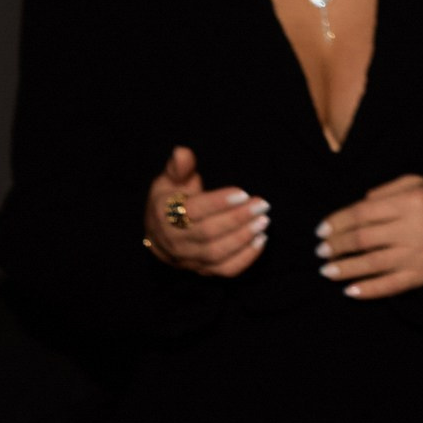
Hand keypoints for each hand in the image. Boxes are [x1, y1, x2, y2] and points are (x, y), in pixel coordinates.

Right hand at [143, 146, 267, 276]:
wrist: (159, 236)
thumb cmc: (169, 201)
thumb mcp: (168, 180)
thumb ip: (179, 167)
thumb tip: (182, 152)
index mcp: (166, 216)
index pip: (193, 211)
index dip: (218, 203)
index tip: (242, 193)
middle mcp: (176, 241)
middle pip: (208, 234)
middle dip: (238, 219)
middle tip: (262, 205)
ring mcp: (190, 259)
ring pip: (218, 254)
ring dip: (243, 238)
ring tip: (264, 221)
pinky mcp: (204, 270)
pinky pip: (226, 270)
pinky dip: (245, 258)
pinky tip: (261, 240)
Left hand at [318, 175, 422, 298]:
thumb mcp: (421, 183)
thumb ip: (388, 190)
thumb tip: (359, 203)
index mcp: (409, 202)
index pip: (362, 213)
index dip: (337, 222)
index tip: (321, 230)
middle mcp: (411, 228)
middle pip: (362, 239)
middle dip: (336, 246)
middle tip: (320, 251)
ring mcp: (416, 255)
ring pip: (371, 264)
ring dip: (344, 269)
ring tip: (326, 270)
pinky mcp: (422, 275)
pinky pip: (390, 286)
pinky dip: (368, 290)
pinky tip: (349, 291)